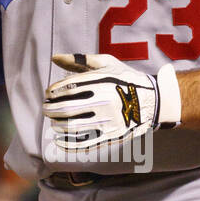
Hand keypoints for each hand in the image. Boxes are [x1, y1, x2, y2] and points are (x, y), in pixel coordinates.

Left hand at [42, 52, 180, 153]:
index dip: (52, 92)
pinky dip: (67, 143)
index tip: (49, 94)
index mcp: (101, 81)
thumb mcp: (107, 63)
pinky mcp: (112, 136)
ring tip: (54, 122)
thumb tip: (54, 57)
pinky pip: (84, 143)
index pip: (66, 88)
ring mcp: (108, 120)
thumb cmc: (126, 79)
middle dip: (50, 109)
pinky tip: (59, 139)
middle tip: (46, 109)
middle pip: (66, 108)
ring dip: (56, 125)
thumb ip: (80, 60)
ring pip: (72, 126)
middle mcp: (103, 100)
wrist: (154, 101)